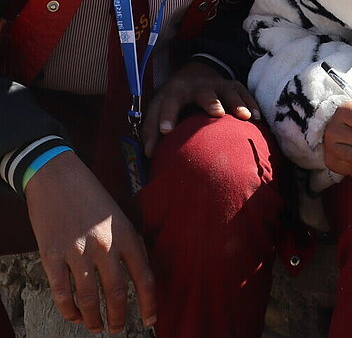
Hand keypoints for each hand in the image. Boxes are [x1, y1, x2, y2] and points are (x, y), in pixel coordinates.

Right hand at [25, 150, 155, 333]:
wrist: (59, 177)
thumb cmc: (92, 196)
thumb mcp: (120, 216)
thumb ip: (127, 243)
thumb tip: (134, 274)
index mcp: (126, 234)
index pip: (144, 276)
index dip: (149, 303)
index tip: (149, 320)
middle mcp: (105, 245)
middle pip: (116, 293)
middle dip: (118, 318)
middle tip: (117, 329)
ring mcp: (78, 252)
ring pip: (88, 298)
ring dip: (93, 319)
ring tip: (96, 327)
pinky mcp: (53, 256)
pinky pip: (62, 293)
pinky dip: (69, 311)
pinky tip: (75, 316)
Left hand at [142, 61, 258, 155]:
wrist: (195, 73)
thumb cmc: (174, 99)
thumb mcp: (159, 107)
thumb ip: (151, 129)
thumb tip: (148, 154)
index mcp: (176, 91)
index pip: (170, 102)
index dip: (167, 115)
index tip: (166, 131)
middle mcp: (198, 86)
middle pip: (204, 92)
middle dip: (210, 102)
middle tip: (216, 114)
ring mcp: (219, 84)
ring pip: (228, 91)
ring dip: (237, 103)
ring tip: (246, 117)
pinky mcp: (233, 85)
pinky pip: (244, 93)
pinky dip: (251, 103)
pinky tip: (257, 118)